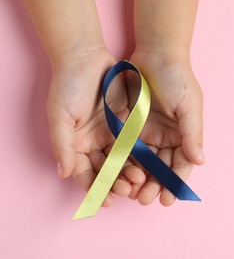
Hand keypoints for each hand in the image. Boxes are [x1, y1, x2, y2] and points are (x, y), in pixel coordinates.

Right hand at [47, 47, 145, 205]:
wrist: (86, 57)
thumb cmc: (68, 85)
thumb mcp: (60, 116)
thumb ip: (63, 145)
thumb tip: (64, 174)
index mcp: (76, 144)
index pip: (86, 173)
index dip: (95, 188)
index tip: (107, 201)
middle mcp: (94, 142)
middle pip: (107, 169)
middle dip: (117, 182)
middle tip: (129, 190)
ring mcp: (110, 133)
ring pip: (122, 158)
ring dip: (130, 171)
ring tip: (140, 181)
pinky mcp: (125, 123)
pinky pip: (134, 142)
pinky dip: (140, 154)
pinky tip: (148, 165)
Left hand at [129, 51, 203, 205]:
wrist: (155, 54)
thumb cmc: (177, 78)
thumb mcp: (190, 106)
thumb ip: (193, 134)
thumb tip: (199, 160)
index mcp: (183, 135)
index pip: (181, 165)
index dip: (175, 183)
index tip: (167, 199)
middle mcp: (166, 138)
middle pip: (160, 168)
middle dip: (154, 186)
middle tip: (145, 199)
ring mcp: (147, 133)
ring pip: (143, 163)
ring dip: (137, 179)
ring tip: (131, 193)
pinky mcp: (129, 127)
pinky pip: (126, 149)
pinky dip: (124, 163)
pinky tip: (118, 175)